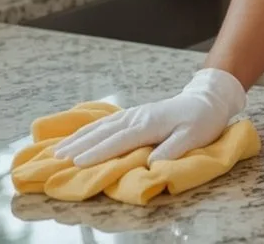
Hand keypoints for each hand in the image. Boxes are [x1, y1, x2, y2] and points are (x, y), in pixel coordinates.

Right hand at [53, 67, 247, 165]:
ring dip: (79, 138)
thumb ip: (173, 149)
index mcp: (149, 124)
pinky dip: (88, 129)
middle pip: (103, 133)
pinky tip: (76, 135)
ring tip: (58, 149)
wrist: (206, 99)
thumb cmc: (202, 121)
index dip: (98, 152)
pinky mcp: (133, 115)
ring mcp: (133, 114)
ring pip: (101, 127)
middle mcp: (137, 117)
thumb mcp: (194, 136)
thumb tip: (151, 163)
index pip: (119, 141)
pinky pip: (105, 122)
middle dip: (79, 146)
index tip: (77, 163)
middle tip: (56, 158)